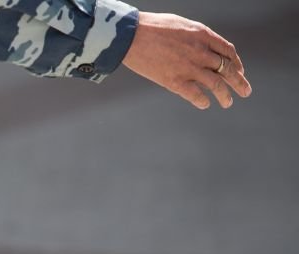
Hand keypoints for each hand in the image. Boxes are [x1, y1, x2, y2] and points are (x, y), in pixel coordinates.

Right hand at [122, 12, 251, 109]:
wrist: (131, 35)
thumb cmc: (151, 27)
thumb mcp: (179, 25)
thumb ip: (193, 37)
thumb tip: (197, 47)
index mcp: (203, 35)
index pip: (227, 51)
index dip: (236, 63)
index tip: (238, 71)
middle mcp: (201, 52)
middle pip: (227, 69)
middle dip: (238, 81)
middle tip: (245, 91)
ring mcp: (189, 67)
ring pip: (216, 84)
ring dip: (225, 95)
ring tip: (228, 103)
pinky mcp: (174, 81)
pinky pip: (195, 95)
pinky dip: (202, 101)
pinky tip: (205, 104)